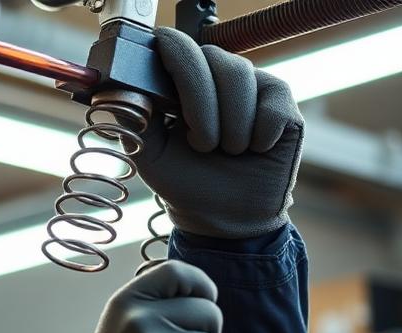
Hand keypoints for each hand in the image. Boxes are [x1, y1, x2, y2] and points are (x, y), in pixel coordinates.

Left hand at [136, 27, 303, 238]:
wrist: (222, 218)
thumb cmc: (185, 182)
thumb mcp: (149, 154)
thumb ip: (134, 119)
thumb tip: (120, 89)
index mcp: (179, 83)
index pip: (174, 45)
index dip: (172, 57)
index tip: (169, 90)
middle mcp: (214, 76)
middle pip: (210, 58)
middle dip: (201, 105)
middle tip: (202, 145)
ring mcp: (250, 86)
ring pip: (241, 75)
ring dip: (231, 125)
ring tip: (226, 152)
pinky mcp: (281, 102)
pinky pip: (273, 99)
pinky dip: (260, 132)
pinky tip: (255, 149)